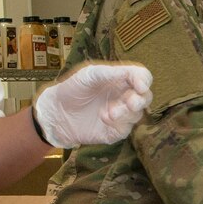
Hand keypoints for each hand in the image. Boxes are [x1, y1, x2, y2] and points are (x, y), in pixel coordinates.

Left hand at [35, 62, 152, 146]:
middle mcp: (124, 97)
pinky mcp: (115, 131)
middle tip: (130, 103)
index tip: (140, 86)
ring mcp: (121, 115)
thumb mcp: (90, 75)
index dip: (144, 80)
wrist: (57, 112)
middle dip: (140, 100)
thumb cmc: (73, 89)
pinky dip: (118, 123)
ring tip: (108, 112)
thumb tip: (136, 76)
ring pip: (137, 114)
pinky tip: (103, 118)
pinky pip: (127, 129)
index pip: (142, 77)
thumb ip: (112, 73)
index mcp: (121, 80)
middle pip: (146, 97)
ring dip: (125, 112)